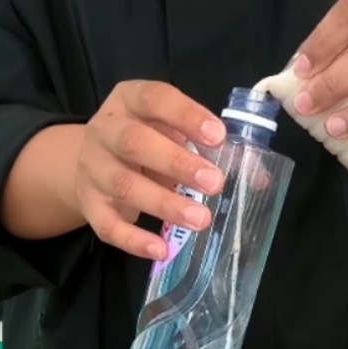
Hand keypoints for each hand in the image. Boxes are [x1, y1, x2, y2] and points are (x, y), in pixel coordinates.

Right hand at [75, 80, 225, 259]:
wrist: (90, 162)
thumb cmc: (145, 142)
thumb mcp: (170, 130)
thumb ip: (207, 145)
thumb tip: (259, 177)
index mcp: (128, 101)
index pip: (154, 99)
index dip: (186, 115)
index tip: (218, 136)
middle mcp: (104, 131)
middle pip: (134, 143)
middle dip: (177, 163)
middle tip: (215, 183)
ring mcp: (92, 169)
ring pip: (125, 186)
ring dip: (165, 203)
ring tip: (202, 219)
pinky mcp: (88, 204)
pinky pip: (107, 225)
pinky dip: (134, 240)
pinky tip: (161, 249)